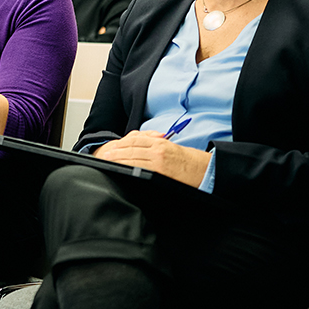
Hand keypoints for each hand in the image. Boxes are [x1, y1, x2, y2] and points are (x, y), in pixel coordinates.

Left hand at [94, 131, 211, 187]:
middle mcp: (158, 147)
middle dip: (116, 151)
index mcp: (160, 142)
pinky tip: (122, 169)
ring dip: (119, 159)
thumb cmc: (189, 162)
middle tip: (104, 155)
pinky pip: (141, 167)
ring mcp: (158, 158)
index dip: (121, 143)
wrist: (205, 169)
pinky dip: (129, 167)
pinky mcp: (160, 169)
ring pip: (133, 156)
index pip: (136, 139)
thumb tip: (141, 151)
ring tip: (108, 161)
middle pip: (131, 147)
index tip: (111, 147)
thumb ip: (156, 147)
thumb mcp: (172, 149)